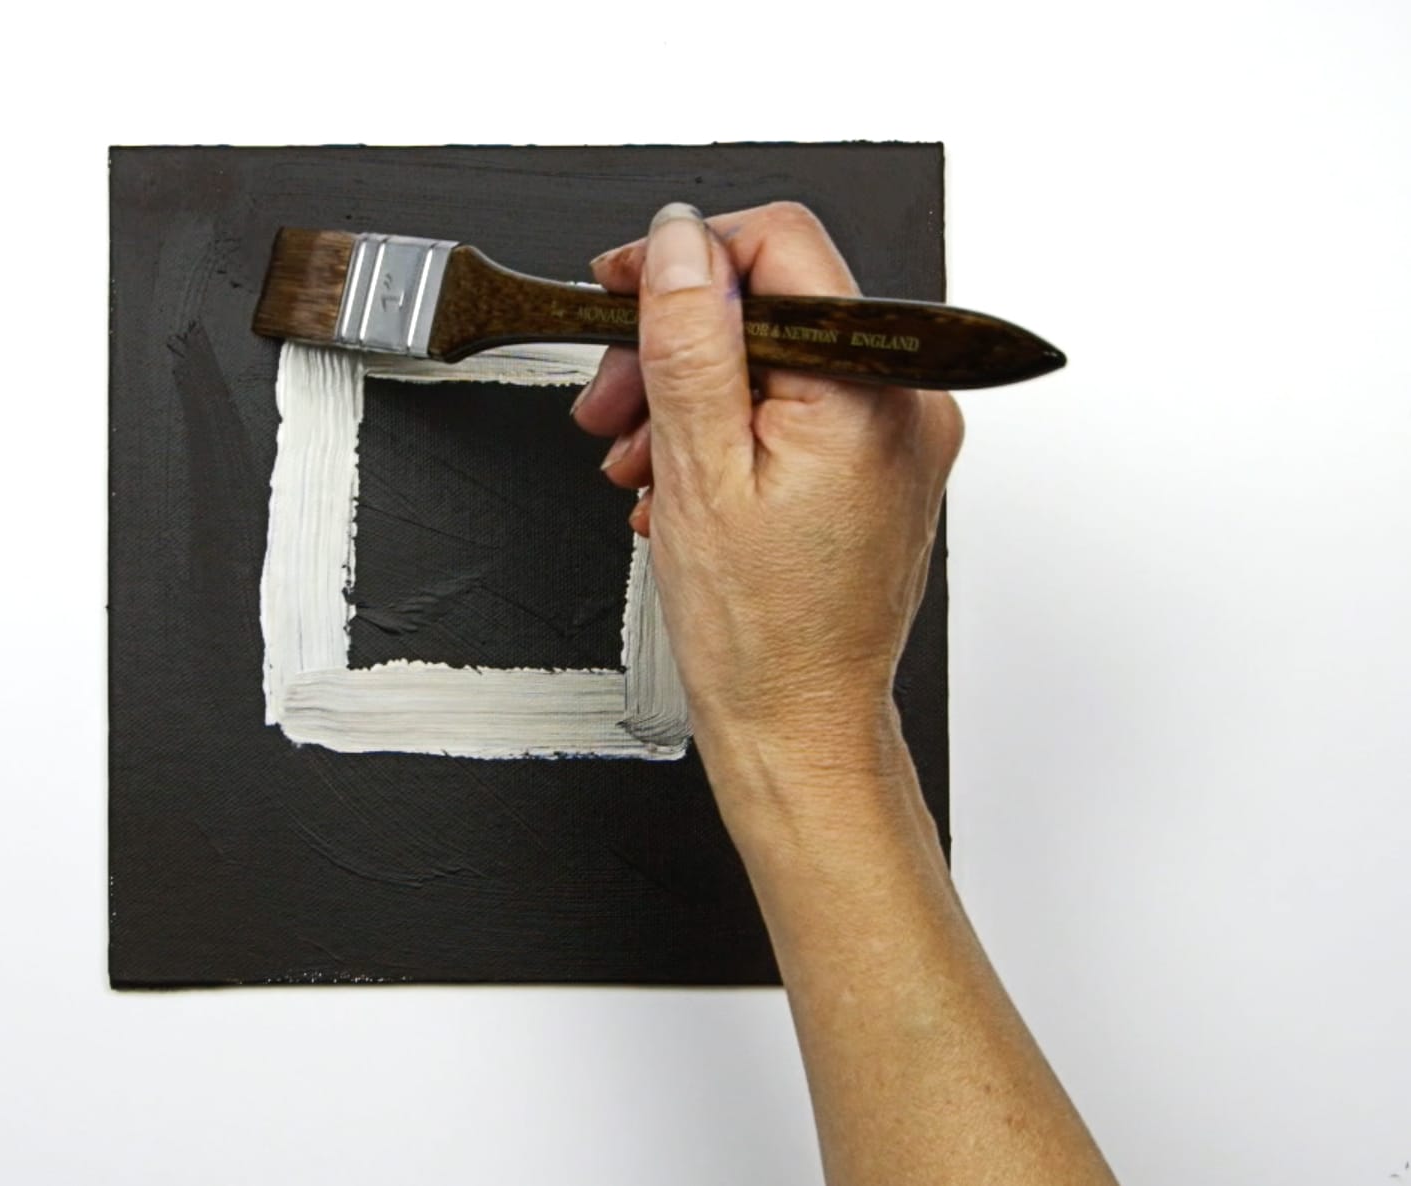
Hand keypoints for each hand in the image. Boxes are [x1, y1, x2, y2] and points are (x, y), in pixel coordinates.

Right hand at [574, 202, 963, 793]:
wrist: (799, 725)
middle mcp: (905, 398)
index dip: (684, 257)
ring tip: (640, 462)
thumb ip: (689, 340)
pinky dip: (726, 429)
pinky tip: (681, 481)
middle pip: (771, 302)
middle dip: (673, 343)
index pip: (780, 242)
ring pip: (772, 355)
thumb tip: (677, 244)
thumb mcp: (699, 470)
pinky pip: (793, 404)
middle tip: (613, 402)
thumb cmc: (762, 634)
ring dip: (687, 394)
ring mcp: (898, 432)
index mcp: (870, 388)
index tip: (623, 289)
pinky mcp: (879, 462)